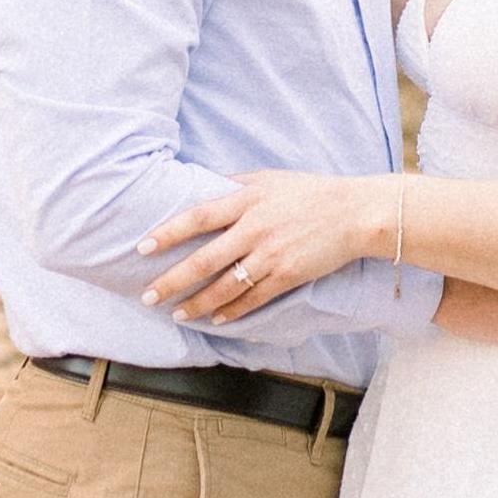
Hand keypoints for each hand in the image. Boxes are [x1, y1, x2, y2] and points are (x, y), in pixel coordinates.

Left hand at [139, 170, 386, 318]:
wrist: (354, 212)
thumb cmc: (309, 191)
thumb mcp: (269, 178)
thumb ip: (236, 185)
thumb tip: (207, 188)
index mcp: (247, 200)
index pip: (198, 217)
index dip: (168, 232)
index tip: (143, 247)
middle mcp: (254, 229)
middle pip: (204, 259)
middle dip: (172, 281)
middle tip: (147, 296)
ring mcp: (271, 255)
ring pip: (225, 287)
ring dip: (197, 303)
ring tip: (175, 314)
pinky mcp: (287, 276)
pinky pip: (253, 299)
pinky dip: (232, 311)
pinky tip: (215, 320)